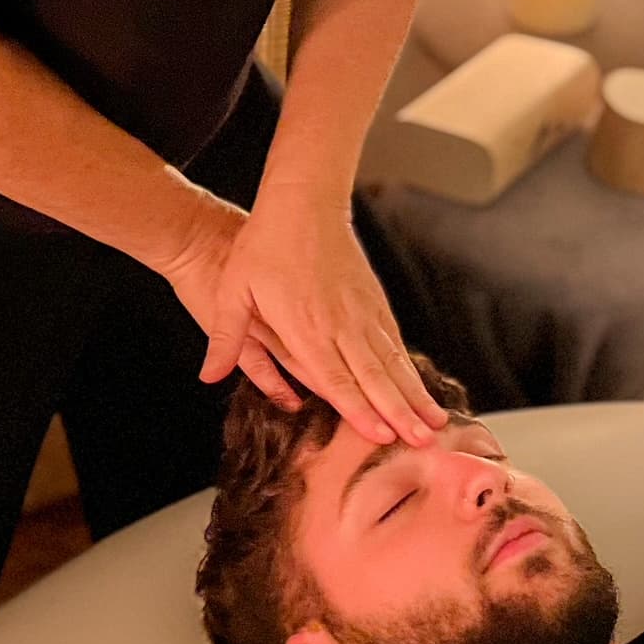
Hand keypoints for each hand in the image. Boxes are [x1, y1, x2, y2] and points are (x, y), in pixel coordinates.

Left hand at [168, 192, 447, 446]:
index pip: (336, 378)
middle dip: (400, 413)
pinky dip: (408, 368)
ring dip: (414, 395)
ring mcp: (362, 311)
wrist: (303, 200)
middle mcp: (340, 323)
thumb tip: (208, 375)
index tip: (381, 436)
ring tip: (436, 424)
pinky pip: (394, 342)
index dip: (360, 411)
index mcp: (305, 326)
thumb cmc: (264, 244)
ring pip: (392, 362)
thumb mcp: (232, 291)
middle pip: (375, 377)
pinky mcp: (373, 300)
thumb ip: (225, 337)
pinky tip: (419, 388)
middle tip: (425, 443)